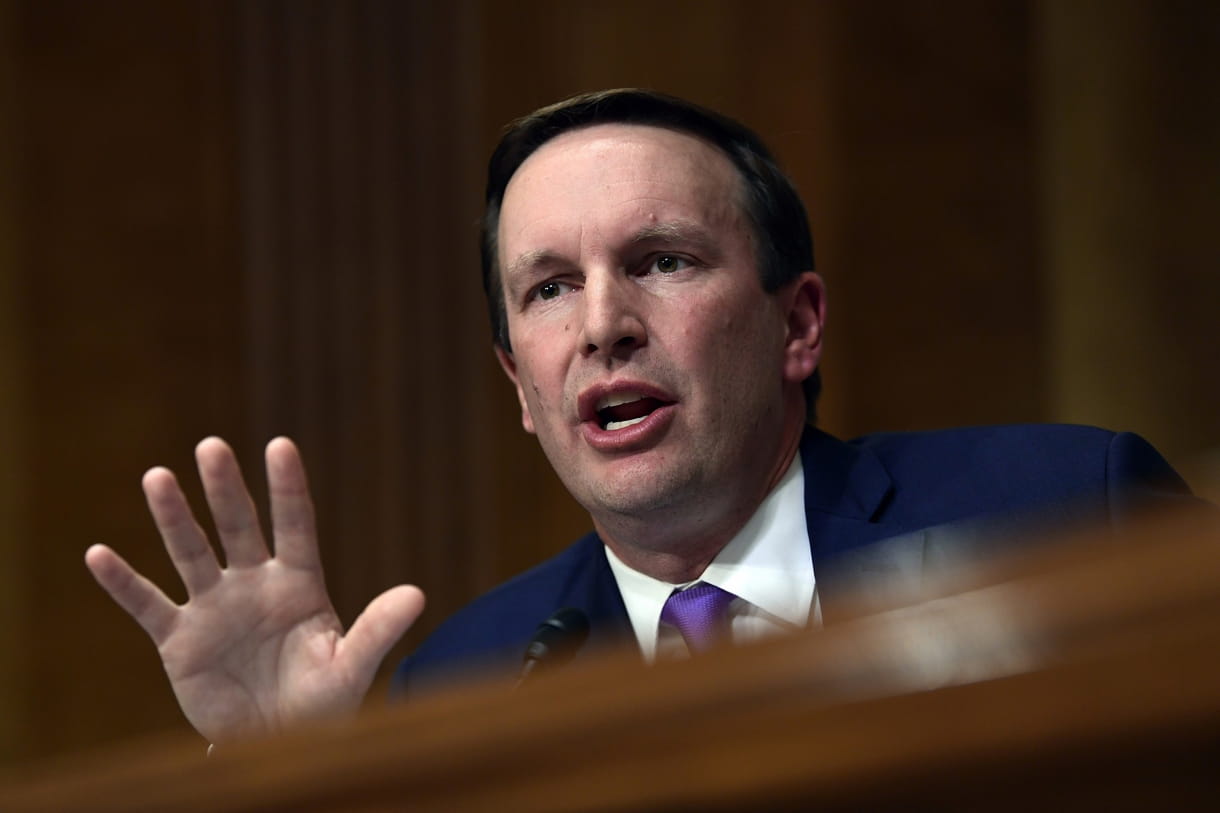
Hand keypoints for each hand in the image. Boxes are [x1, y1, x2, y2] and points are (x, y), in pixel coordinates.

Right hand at [85, 437, 424, 743]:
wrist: (280, 745)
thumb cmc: (323, 704)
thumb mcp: (351, 667)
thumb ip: (378, 630)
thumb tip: (417, 594)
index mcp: (300, 584)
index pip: (295, 525)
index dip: (288, 488)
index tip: (281, 444)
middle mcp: (254, 585)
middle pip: (238, 527)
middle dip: (225, 489)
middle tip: (212, 445)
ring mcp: (215, 609)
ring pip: (191, 553)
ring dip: (174, 517)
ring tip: (157, 477)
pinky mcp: (180, 641)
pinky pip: (148, 605)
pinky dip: (123, 583)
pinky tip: (98, 554)